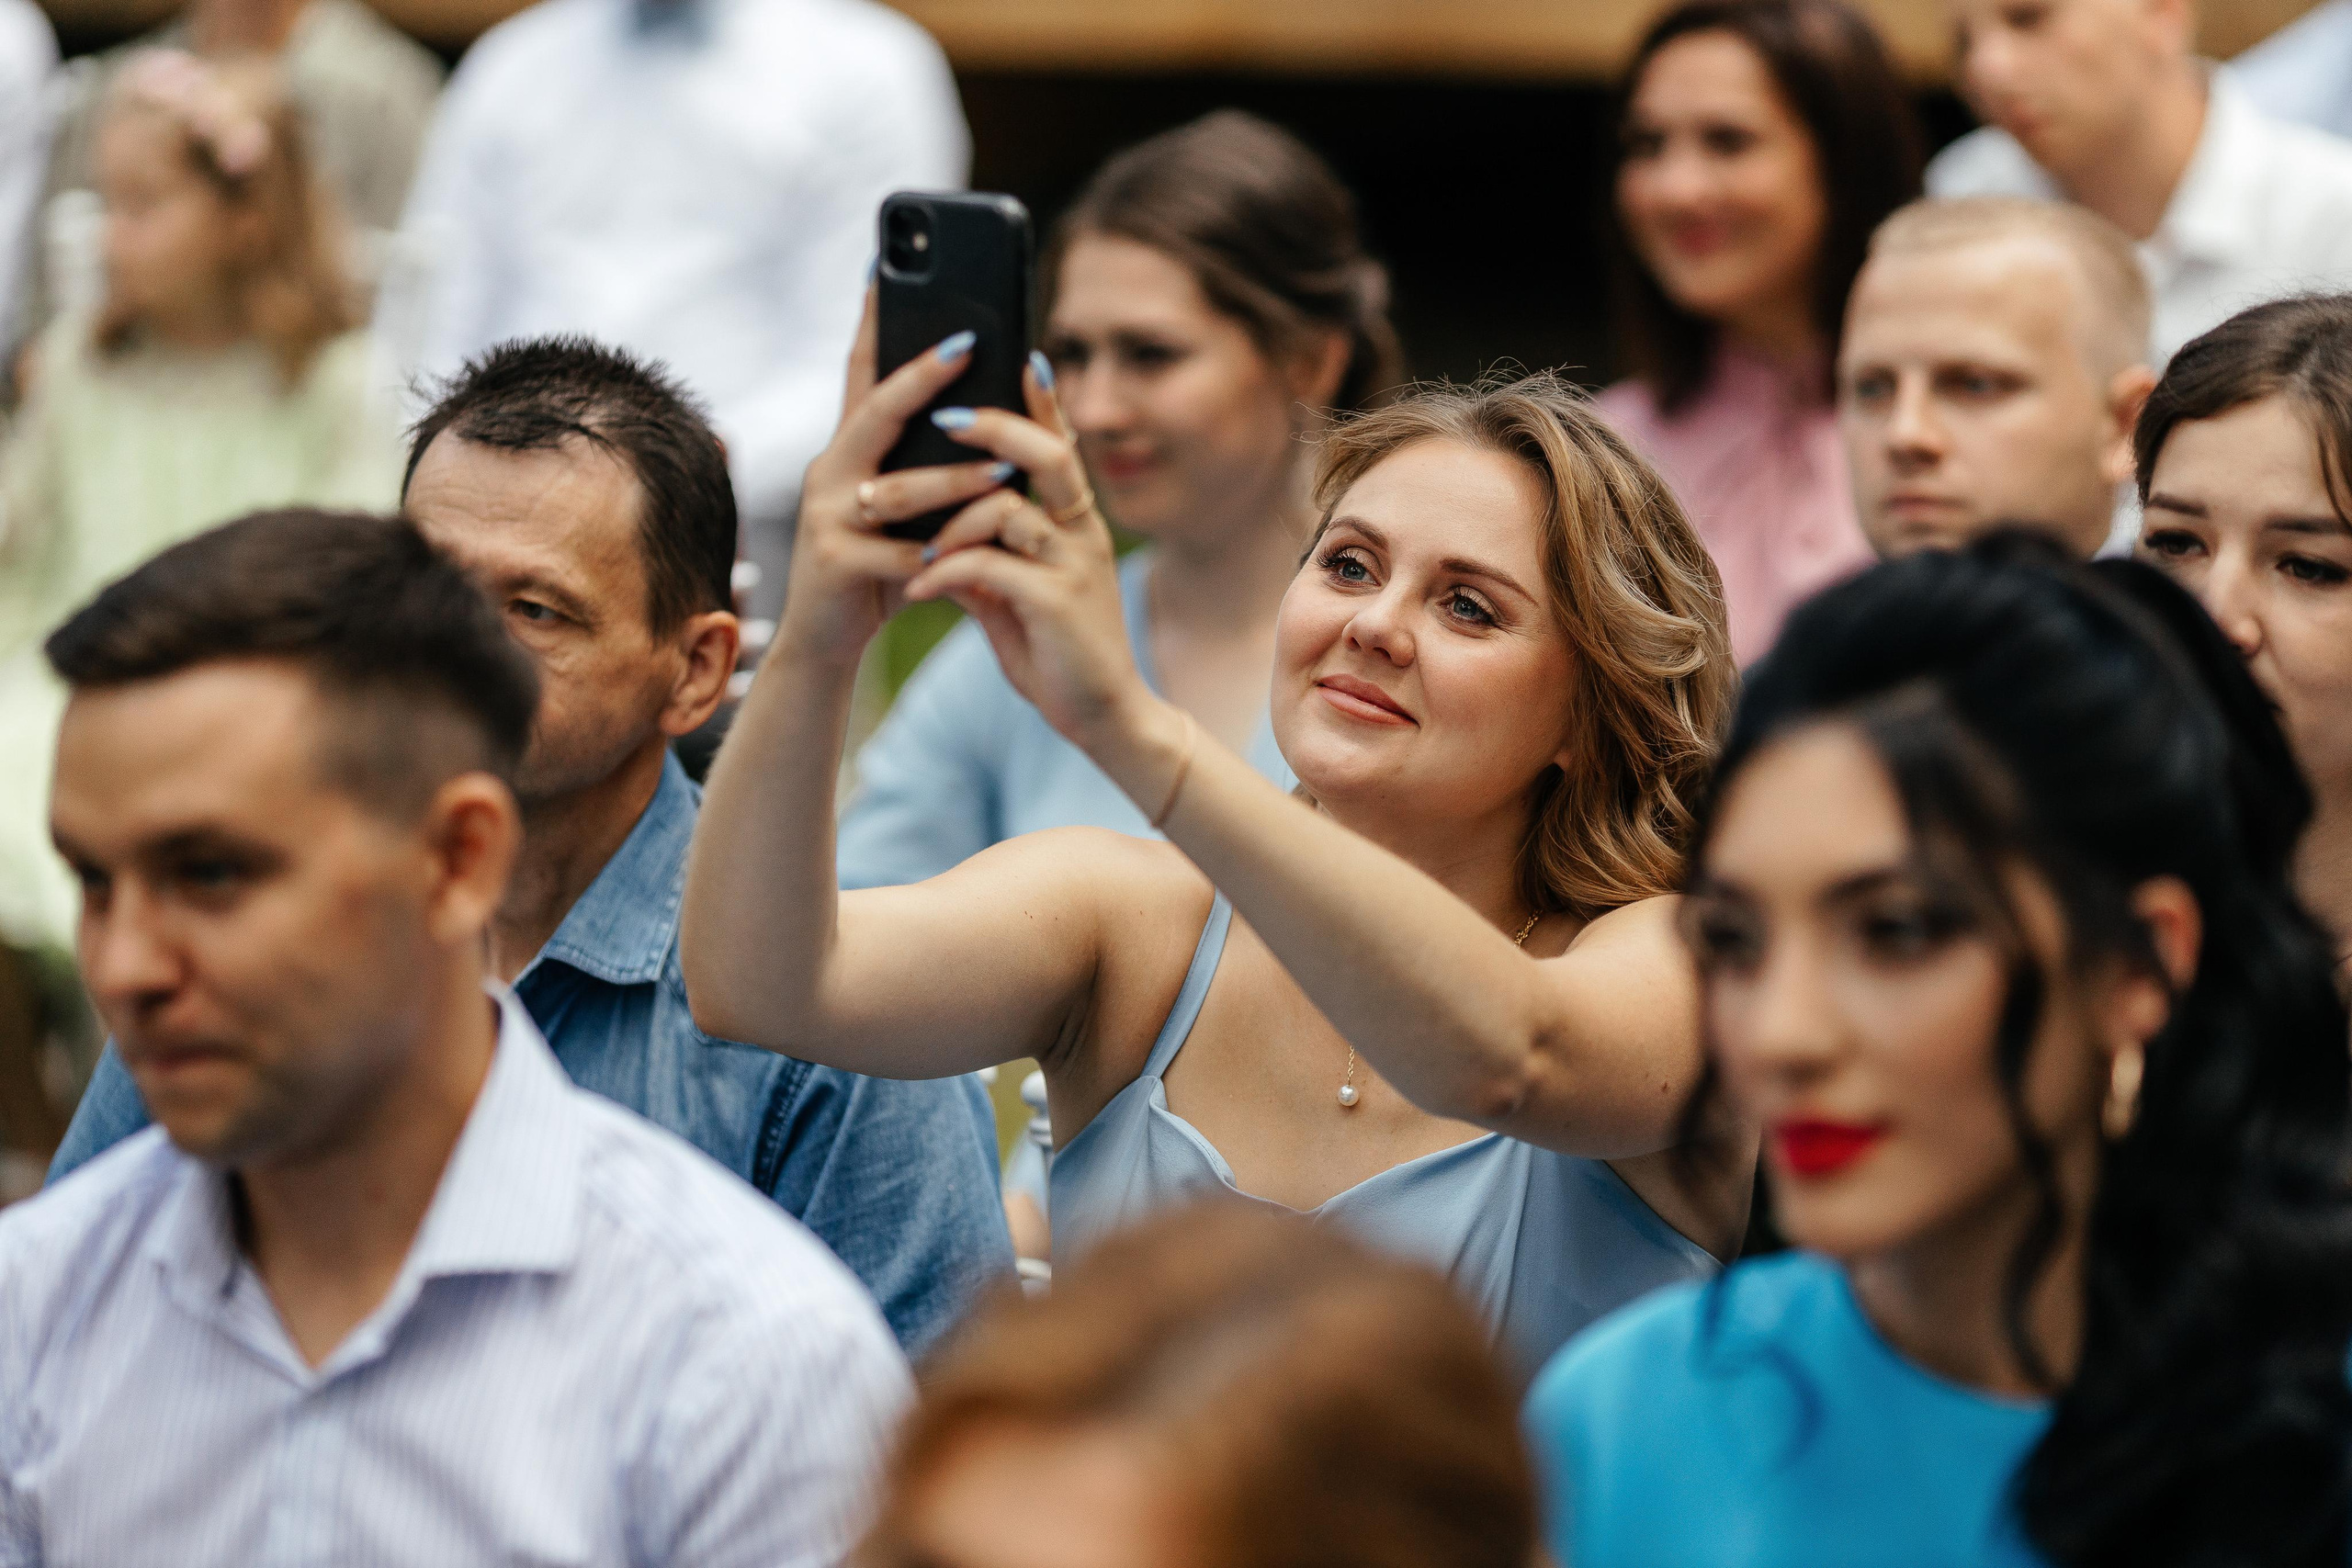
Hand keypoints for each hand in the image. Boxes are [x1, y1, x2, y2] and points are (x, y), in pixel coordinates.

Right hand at [778, 291, 1024, 669]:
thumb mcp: (899, 509)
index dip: (872, 322)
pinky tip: (976, 550)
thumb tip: (980, 413)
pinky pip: (901, 553)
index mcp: (846, 451)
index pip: (861, 374)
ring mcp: (827, 518)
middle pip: (874, 412)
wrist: (823, 642)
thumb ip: (922, 465)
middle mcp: (829, 473)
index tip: (887, 269)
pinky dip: (942, 553)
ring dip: (952, 479)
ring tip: (1004, 468)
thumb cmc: (875, 568)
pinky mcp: (837, 565)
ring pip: (895, 489)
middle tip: (968, 344)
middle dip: (922, 377)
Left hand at [903, 359, 1150, 750]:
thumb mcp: (1015, 596)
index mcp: (1075, 524)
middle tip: (943, 420)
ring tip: (912, 544)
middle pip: (1046, 455)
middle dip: (993, 428)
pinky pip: (988, 567)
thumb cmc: (1058, 653)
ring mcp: (1073, 566)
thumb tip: (936, 532)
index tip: (1022, 355)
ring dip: (949, 519)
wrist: (1103, 718)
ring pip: (1006, 509)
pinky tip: (920, 591)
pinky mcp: (1056, 603)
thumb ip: (984, 555)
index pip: (1061, 447)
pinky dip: (945, 573)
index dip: (1043, 402)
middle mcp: (1081, 534)